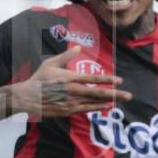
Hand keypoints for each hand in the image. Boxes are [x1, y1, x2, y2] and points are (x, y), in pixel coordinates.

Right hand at [12, 46, 131, 118]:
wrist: (28, 98)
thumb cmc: (39, 79)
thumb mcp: (51, 63)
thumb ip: (66, 55)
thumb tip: (78, 46)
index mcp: (69, 78)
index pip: (93, 78)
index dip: (107, 80)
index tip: (119, 80)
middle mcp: (73, 91)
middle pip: (98, 92)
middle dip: (115, 93)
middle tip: (129, 95)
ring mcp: (71, 102)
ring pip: (94, 102)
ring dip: (109, 101)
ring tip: (121, 100)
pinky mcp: (68, 111)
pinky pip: (86, 110)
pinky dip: (97, 108)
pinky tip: (106, 106)